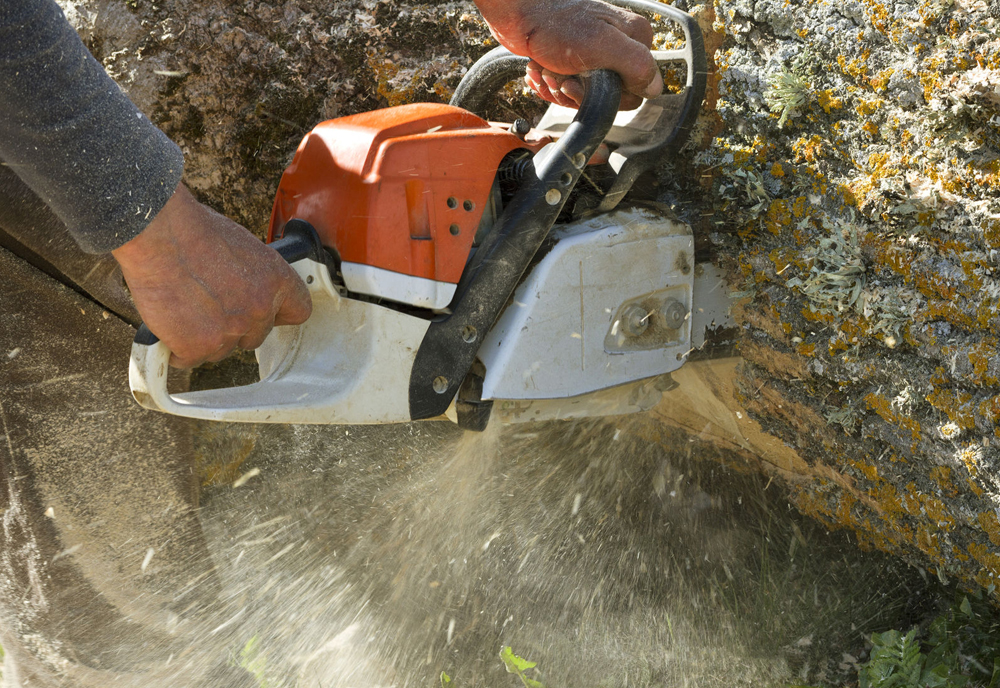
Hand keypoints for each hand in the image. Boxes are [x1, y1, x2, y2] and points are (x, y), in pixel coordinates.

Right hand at [112, 183, 311, 367]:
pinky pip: (189, 358)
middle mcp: (260, 310)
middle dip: (234, 328)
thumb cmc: (191, 230)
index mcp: (277, 281)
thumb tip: (246, 288)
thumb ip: (252, 275)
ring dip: (204, 337)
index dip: (278, 314)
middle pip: (255, 336)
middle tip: (209, 307)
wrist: (158, 235)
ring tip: (184, 307)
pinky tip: (168, 323)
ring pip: (221, 349)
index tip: (266, 314)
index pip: (298, 311)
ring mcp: (231, 332)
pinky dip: (176, 348)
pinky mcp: (199, 347)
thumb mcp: (241, 246)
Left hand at [474, 0, 662, 109]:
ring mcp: (596, 54)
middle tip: (559, 75)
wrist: (519, 13)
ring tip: (545, 68)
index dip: (604, 97)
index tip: (578, 83)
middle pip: (607, 96)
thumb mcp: (602, 45)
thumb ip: (636, 65)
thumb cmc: (555, 23)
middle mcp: (619, 46)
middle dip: (575, 92)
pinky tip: (539, 69)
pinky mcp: (574, 60)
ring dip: (558, 88)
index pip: (635, 91)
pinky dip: (549, 84)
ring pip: (584, 95)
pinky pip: (567, 88)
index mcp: (635, 40)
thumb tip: (655, 88)